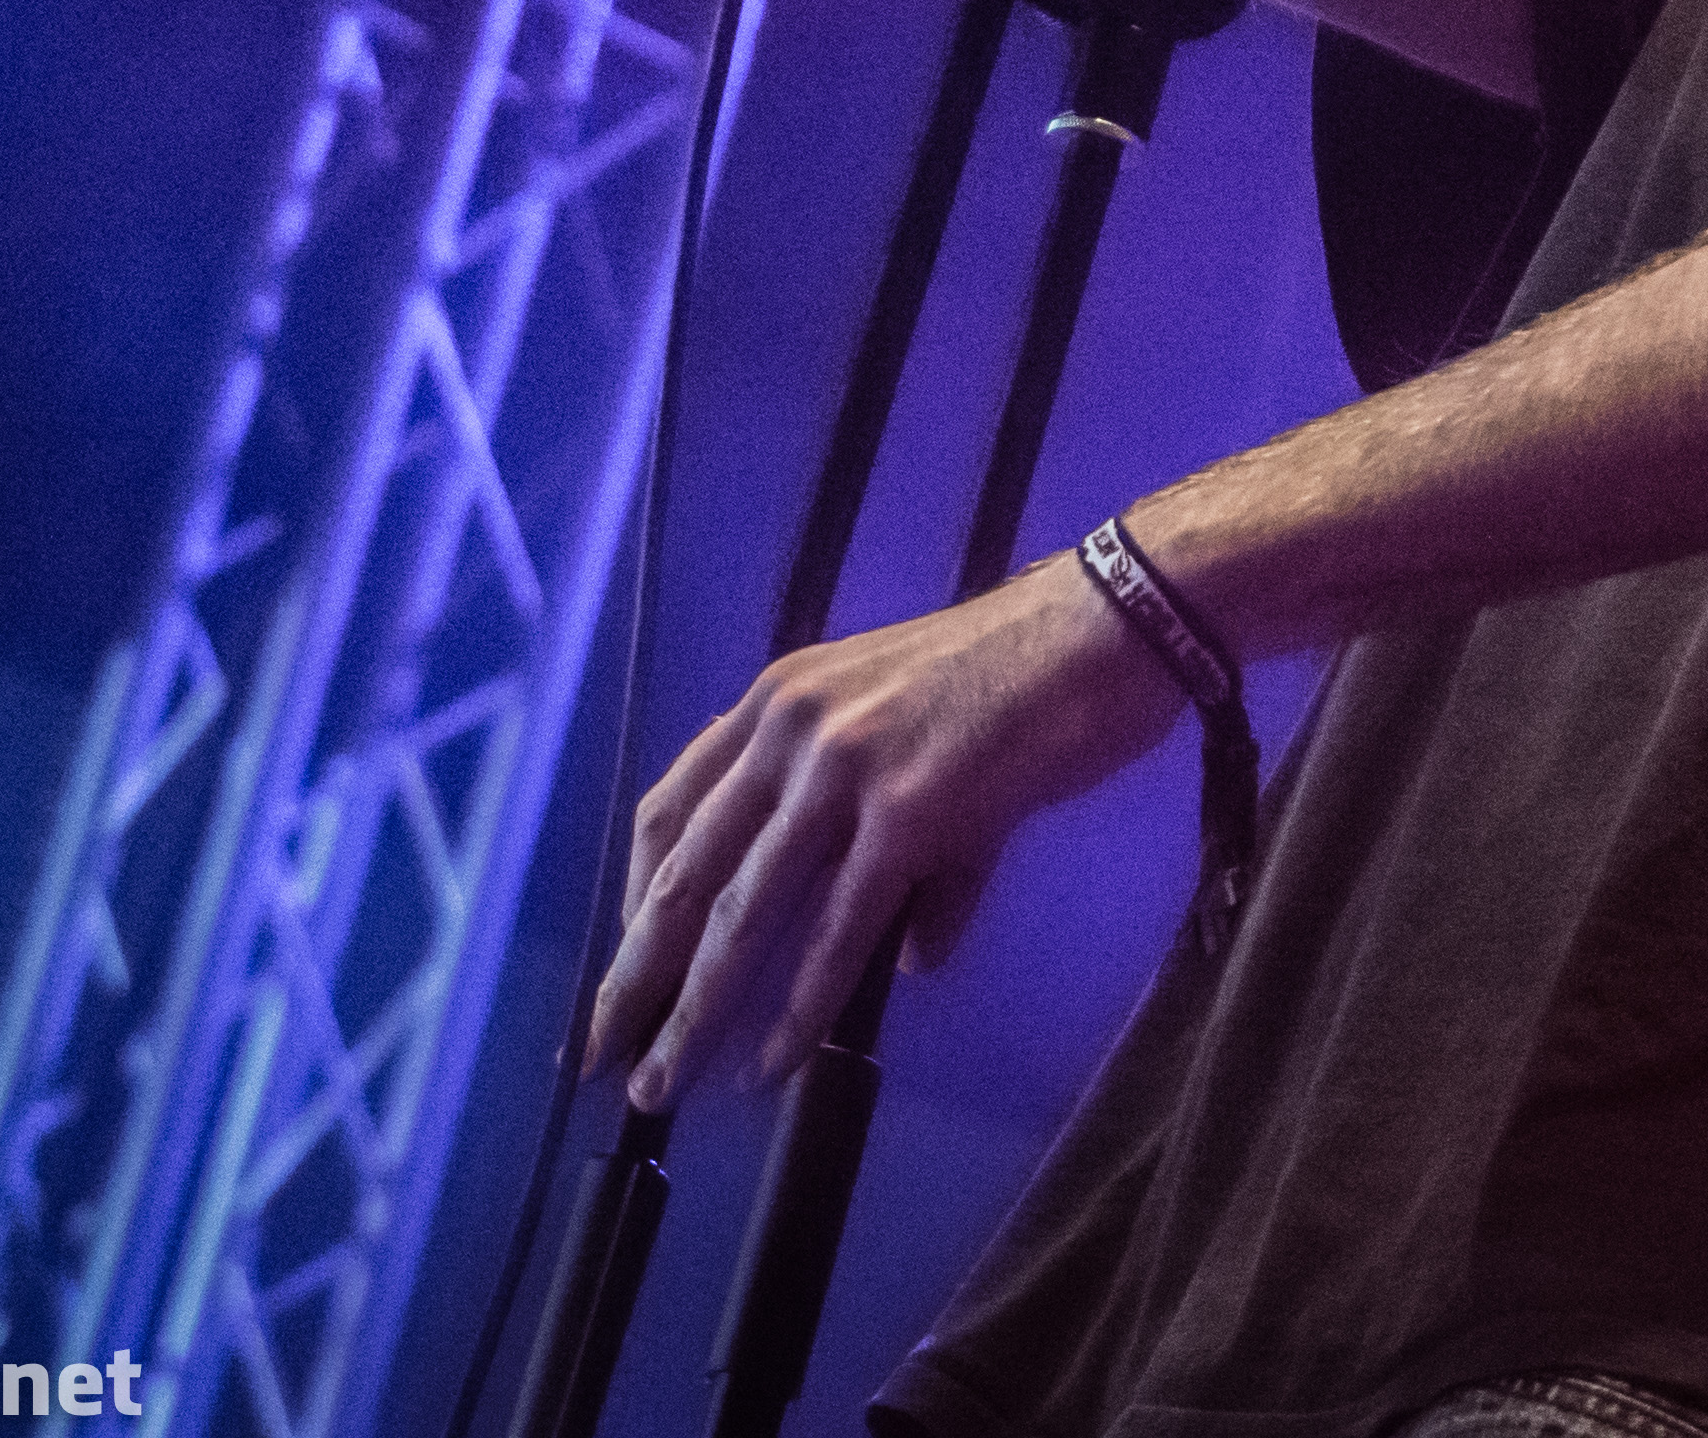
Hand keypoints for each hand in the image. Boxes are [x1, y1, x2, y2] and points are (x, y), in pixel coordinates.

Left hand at [573, 556, 1179, 1107]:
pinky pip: (838, 932)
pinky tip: (775, 1061)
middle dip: (636, 974)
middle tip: (602, 1052)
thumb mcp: (915, 732)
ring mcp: (846, 768)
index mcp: (779, 700)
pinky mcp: (911, 811)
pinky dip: (799, 1008)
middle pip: (686, 871)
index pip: (671, 807)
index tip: (624, 967)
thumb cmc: (1022, 675)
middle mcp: (791, 729)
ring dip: (697, 1009)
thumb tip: (902, 958)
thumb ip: (886, 837)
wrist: (1106, 626)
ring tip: (665, 1081)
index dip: (635, 898)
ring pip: (745, 912)